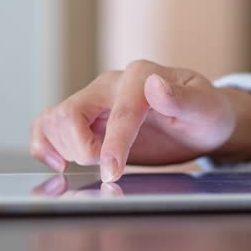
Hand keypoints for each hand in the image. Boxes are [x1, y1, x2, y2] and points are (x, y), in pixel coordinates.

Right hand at [30, 59, 235, 181]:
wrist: (198, 121)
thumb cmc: (205, 115)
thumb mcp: (206, 108)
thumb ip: (182, 98)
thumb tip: (155, 86)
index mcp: (139, 77)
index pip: (117, 112)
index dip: (113, 145)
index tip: (112, 173)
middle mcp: (110, 85)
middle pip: (70, 113)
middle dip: (82, 148)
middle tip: (108, 169)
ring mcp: (93, 101)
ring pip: (54, 119)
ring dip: (65, 149)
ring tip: (93, 162)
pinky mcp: (85, 119)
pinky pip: (49, 124)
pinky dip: (44, 144)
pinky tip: (58, 163)